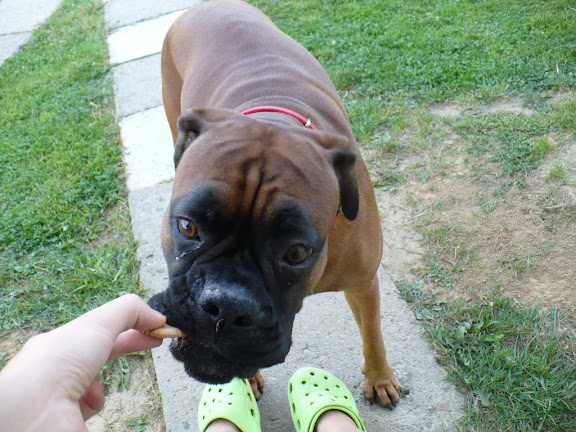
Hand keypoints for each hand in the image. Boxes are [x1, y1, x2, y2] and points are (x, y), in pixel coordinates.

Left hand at [0, 294, 165, 431]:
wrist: (35, 406)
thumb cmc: (61, 360)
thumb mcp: (100, 322)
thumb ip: (130, 311)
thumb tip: (158, 317)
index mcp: (64, 342)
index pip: (105, 329)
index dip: (134, 326)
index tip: (159, 330)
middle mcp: (62, 367)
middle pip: (102, 355)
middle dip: (127, 347)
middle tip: (155, 343)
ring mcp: (64, 395)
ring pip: (95, 388)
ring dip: (100, 387)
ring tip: (89, 390)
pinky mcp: (72, 419)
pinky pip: (93, 408)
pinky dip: (94, 404)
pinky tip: (85, 403)